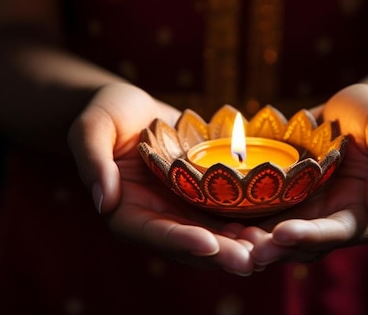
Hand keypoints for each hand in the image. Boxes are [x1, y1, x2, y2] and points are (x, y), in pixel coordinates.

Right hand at [67, 82, 257, 274]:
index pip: (154, 233)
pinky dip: (251, 218)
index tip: (208, 244)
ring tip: (271, 247)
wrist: (132, 108)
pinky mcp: (205, 194)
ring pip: (216, 233)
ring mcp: (184, 208)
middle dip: (221, 253)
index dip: (181, 241)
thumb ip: (92, 162)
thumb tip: (102, 200)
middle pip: (191, 243)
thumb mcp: (90, 129)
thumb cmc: (105, 114)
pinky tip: (277, 220)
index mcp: (127, 212)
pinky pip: (229, 210)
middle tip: (251, 259)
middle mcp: (159, 217)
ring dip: (242, 243)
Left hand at [241, 83, 367, 264]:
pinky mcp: (282, 201)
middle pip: (300, 245)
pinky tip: (215, 214)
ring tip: (224, 236)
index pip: (335, 233)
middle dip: (272, 247)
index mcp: (360, 214)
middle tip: (243, 246)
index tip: (282, 233)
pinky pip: (260, 215)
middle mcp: (329, 221)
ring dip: (251, 241)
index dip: (309, 236)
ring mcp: (303, 213)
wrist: (348, 110)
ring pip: (275, 237)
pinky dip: (241, 220)